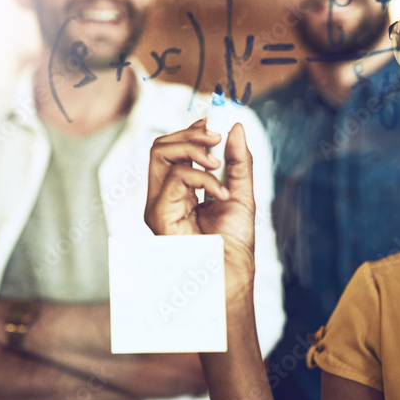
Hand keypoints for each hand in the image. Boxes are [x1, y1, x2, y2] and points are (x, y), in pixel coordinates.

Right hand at [145, 120, 255, 296]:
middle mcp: (164, 195)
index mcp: (179, 190)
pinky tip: (221, 194)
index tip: (215, 123)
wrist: (231, 276)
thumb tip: (234, 126)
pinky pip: (175, 177)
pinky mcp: (158, 214)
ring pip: (160, 153)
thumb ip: (238, 161)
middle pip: (162, 146)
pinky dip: (202, 178)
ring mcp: (158, 204)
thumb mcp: (241, 193)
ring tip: (217, 163)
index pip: (174, 150)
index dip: (192, 130)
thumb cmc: (233, 243)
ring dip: (192, 147)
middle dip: (190, 134)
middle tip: (216, 137)